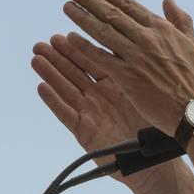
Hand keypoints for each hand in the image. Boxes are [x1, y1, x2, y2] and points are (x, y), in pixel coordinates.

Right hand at [31, 34, 175, 192]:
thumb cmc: (156, 127)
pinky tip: (42, 87)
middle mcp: (100, 97)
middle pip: (75, 73)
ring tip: (36, 58)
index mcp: (116, 84)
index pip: (93, 61)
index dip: (78, 48)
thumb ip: (139, 66)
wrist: (156, 160)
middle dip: (58, 58)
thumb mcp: (149, 91)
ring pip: (66, 89)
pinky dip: (54, 101)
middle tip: (43, 43)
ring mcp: (91, 113)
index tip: (63, 34)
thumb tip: (137, 40)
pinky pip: (66, 114)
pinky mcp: (84, 132)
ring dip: (50, 74)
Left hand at [61, 0, 193, 133]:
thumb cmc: (193, 78)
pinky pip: (100, 57)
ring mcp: (136, 56)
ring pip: (103, 31)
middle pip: (111, 13)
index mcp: (161, 28)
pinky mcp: (127, 76)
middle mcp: (146, 38)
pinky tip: (71, 38)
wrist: (192, 109)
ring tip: (67, 7)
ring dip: (82, 17)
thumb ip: (180, 19)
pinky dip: (85, 46)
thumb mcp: (191, 43)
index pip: (128, 4)